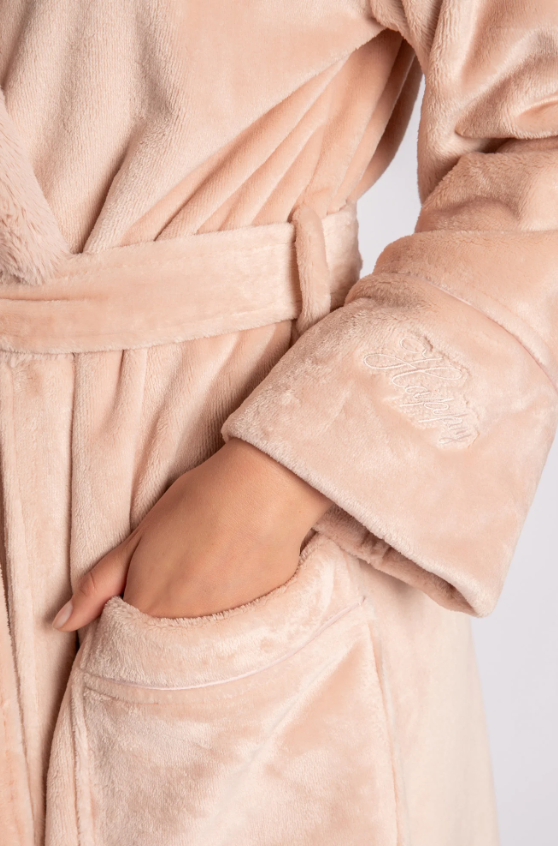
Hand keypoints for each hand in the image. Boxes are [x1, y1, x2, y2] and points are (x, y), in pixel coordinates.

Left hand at [52, 438, 331, 629]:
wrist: (265, 488)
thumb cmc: (197, 504)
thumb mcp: (137, 539)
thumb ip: (97, 586)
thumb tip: (60, 624)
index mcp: (150, 611)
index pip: (124, 639)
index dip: (127, 618)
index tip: (141, 592)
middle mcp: (186, 633)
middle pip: (163, 646)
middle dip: (162, 626)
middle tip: (180, 578)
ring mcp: (226, 631)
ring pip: (200, 644)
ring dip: (197, 622)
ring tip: (210, 577)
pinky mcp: (262, 623)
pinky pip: (236, 635)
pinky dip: (231, 617)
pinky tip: (237, 581)